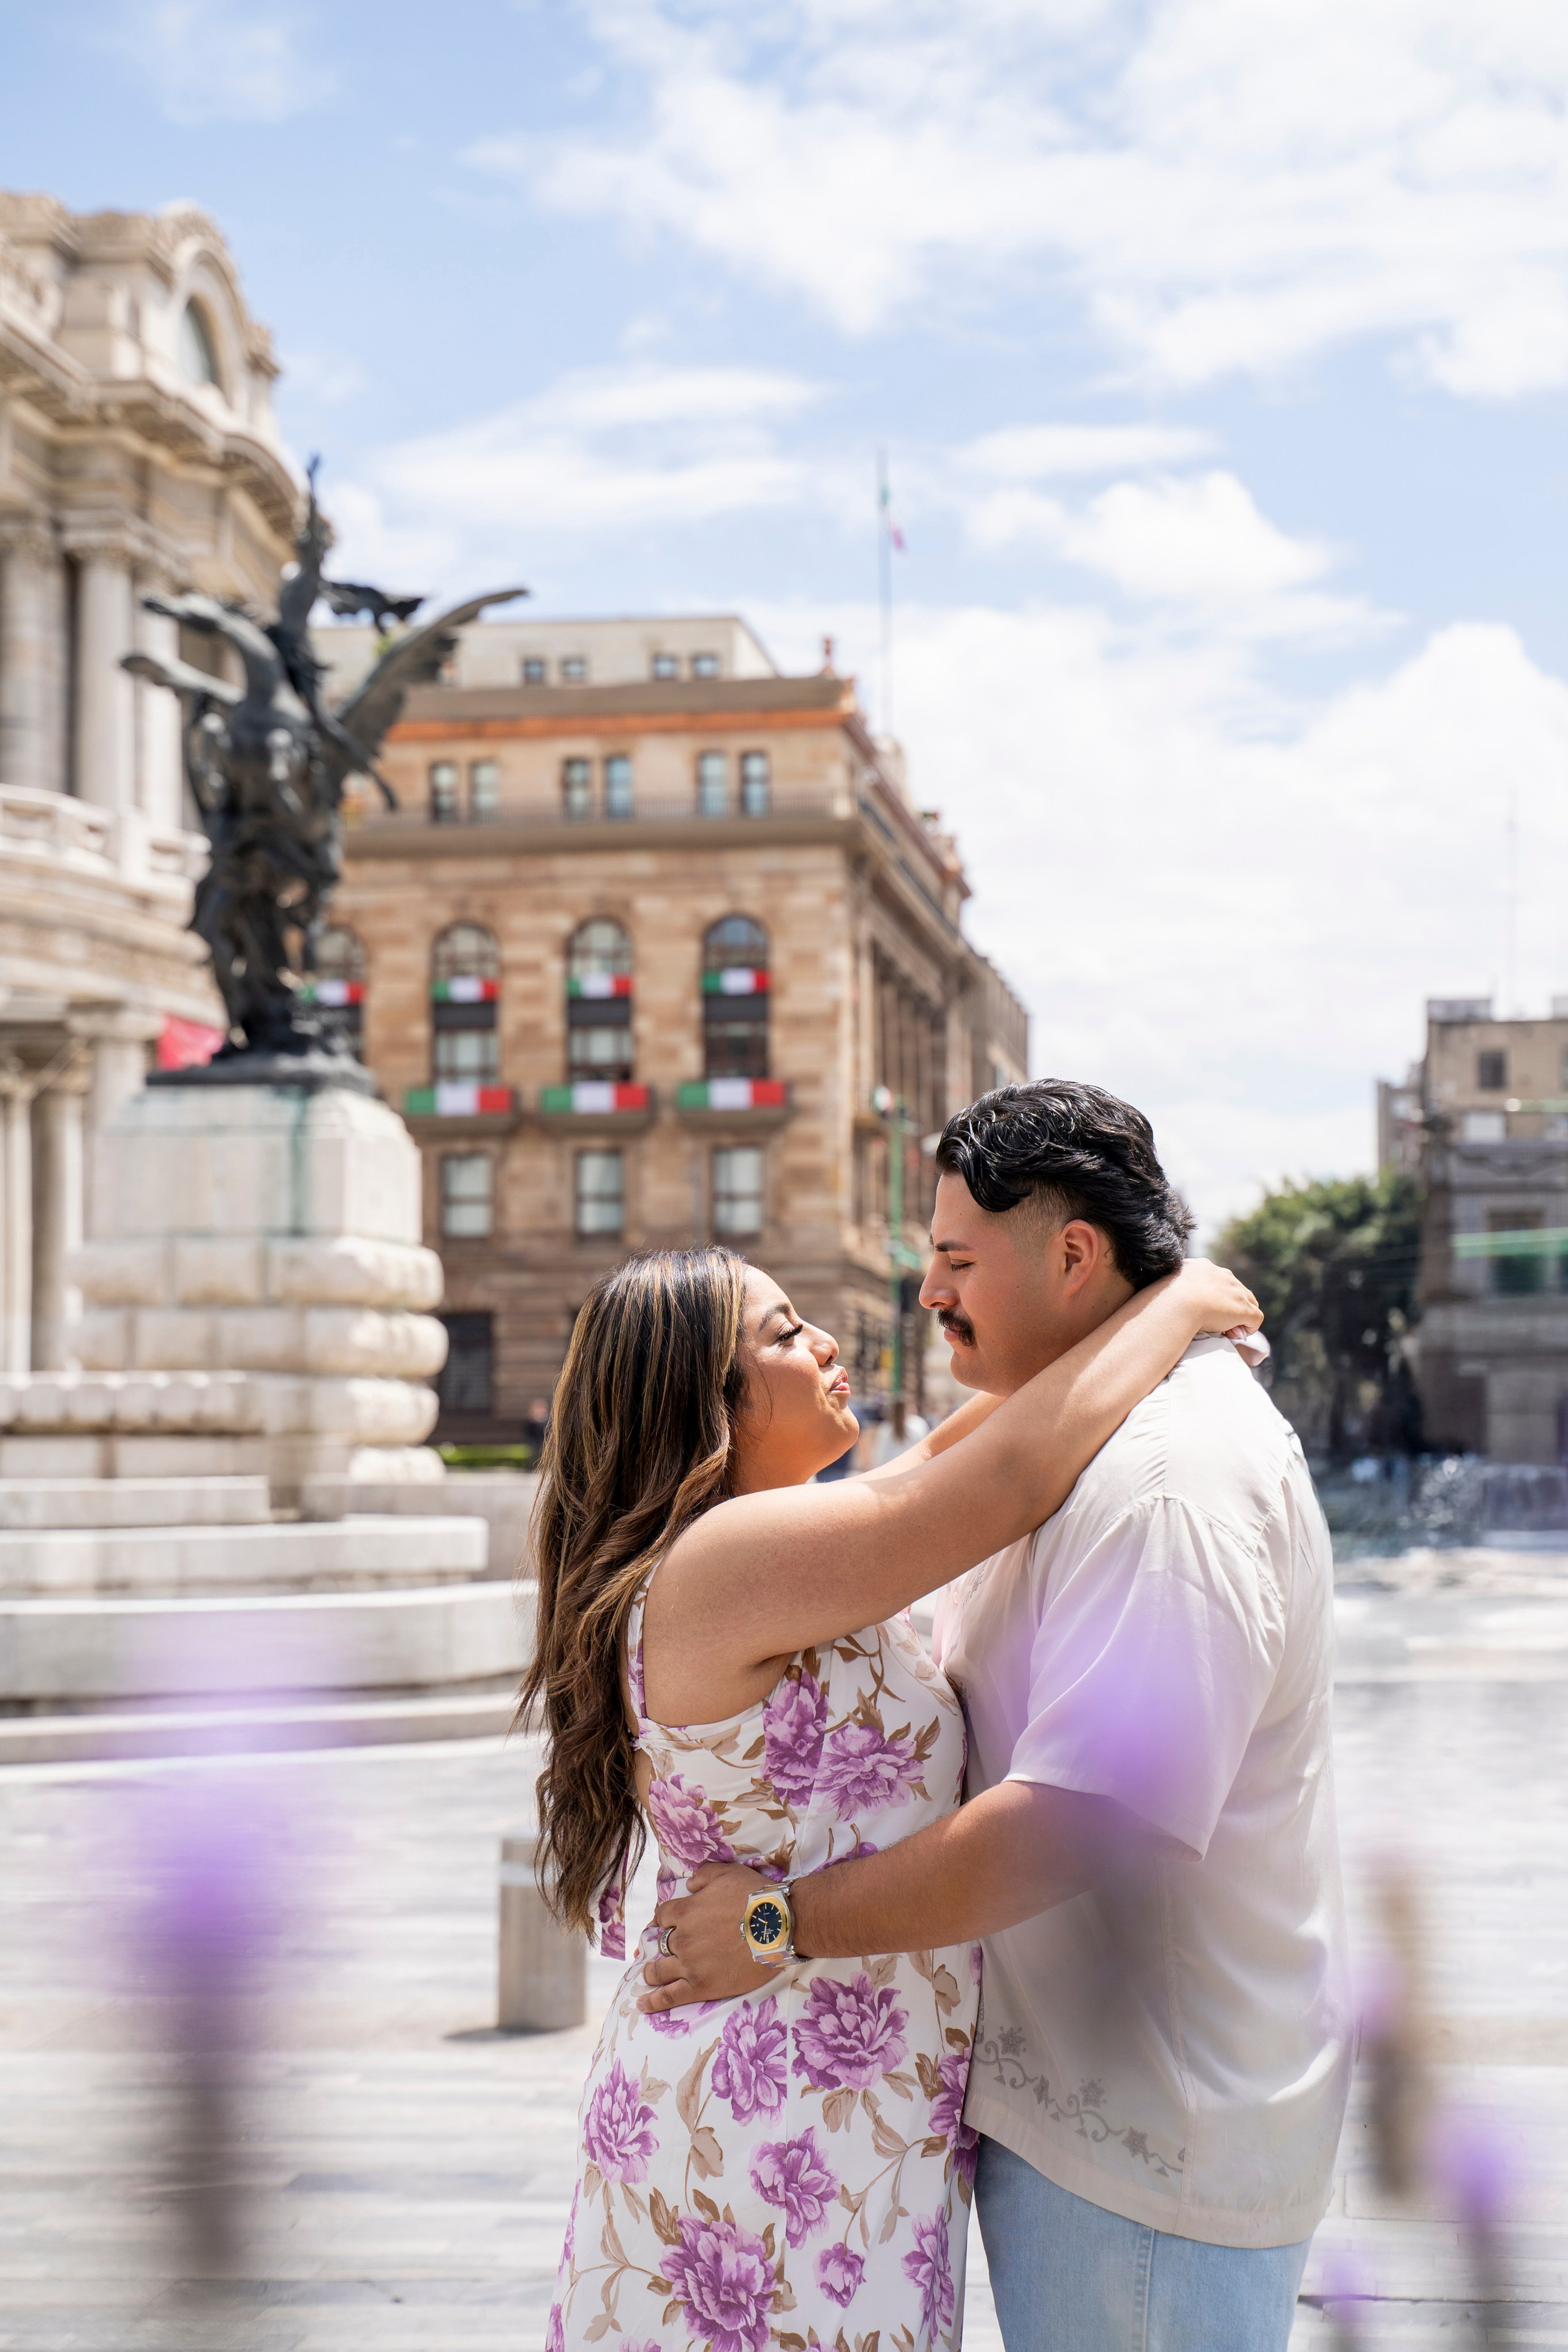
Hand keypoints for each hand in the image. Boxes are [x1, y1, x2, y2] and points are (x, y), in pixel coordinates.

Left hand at [638, 1861, 774, 2011]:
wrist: (777, 1926)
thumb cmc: (754, 1897)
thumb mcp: (727, 1873)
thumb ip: (704, 1876)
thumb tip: (689, 1885)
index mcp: (686, 1911)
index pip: (664, 1915)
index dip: (665, 1918)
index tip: (667, 1922)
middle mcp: (683, 1938)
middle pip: (662, 1943)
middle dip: (661, 1944)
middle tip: (663, 1949)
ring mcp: (690, 1964)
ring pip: (659, 1970)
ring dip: (651, 1972)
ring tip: (648, 1976)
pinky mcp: (701, 1986)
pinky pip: (670, 1997)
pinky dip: (653, 2001)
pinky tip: (643, 2004)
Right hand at [1170, 1256, 1260, 1338]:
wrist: (1178, 1304)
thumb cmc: (1166, 1299)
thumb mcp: (1169, 1286)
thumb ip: (1178, 1289)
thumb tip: (1181, 1301)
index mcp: (1203, 1267)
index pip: (1219, 1280)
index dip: (1216, 1296)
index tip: (1205, 1310)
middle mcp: (1223, 1275)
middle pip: (1236, 1290)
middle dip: (1230, 1305)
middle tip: (1217, 1322)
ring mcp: (1235, 1291)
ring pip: (1248, 1303)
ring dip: (1240, 1316)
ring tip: (1226, 1330)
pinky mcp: (1243, 1308)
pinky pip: (1255, 1318)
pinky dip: (1248, 1327)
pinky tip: (1233, 1335)